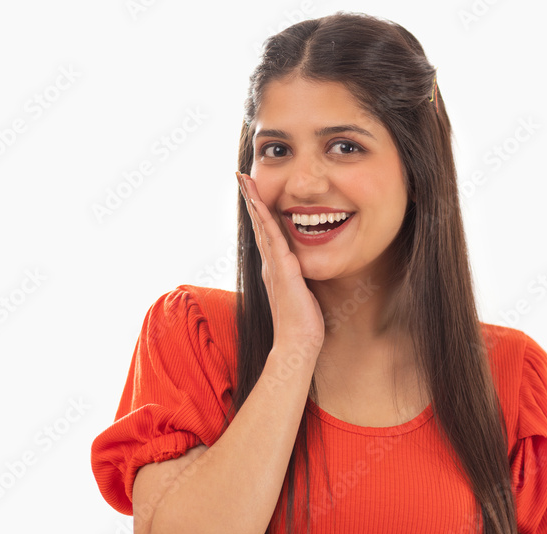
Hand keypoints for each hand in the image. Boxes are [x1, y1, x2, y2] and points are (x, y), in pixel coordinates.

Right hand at [236, 172, 324, 355]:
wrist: (297, 344)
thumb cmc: (302, 324)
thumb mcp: (302, 295)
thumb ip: (299, 280)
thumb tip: (303, 273)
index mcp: (275, 269)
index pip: (266, 234)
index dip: (260, 212)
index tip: (254, 192)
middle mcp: (270, 264)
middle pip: (258, 225)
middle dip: (252, 199)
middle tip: (242, 176)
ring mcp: (274, 266)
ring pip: (261, 227)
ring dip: (254, 202)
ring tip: (246, 181)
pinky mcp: (282, 270)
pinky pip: (272, 239)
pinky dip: (265, 220)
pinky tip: (261, 204)